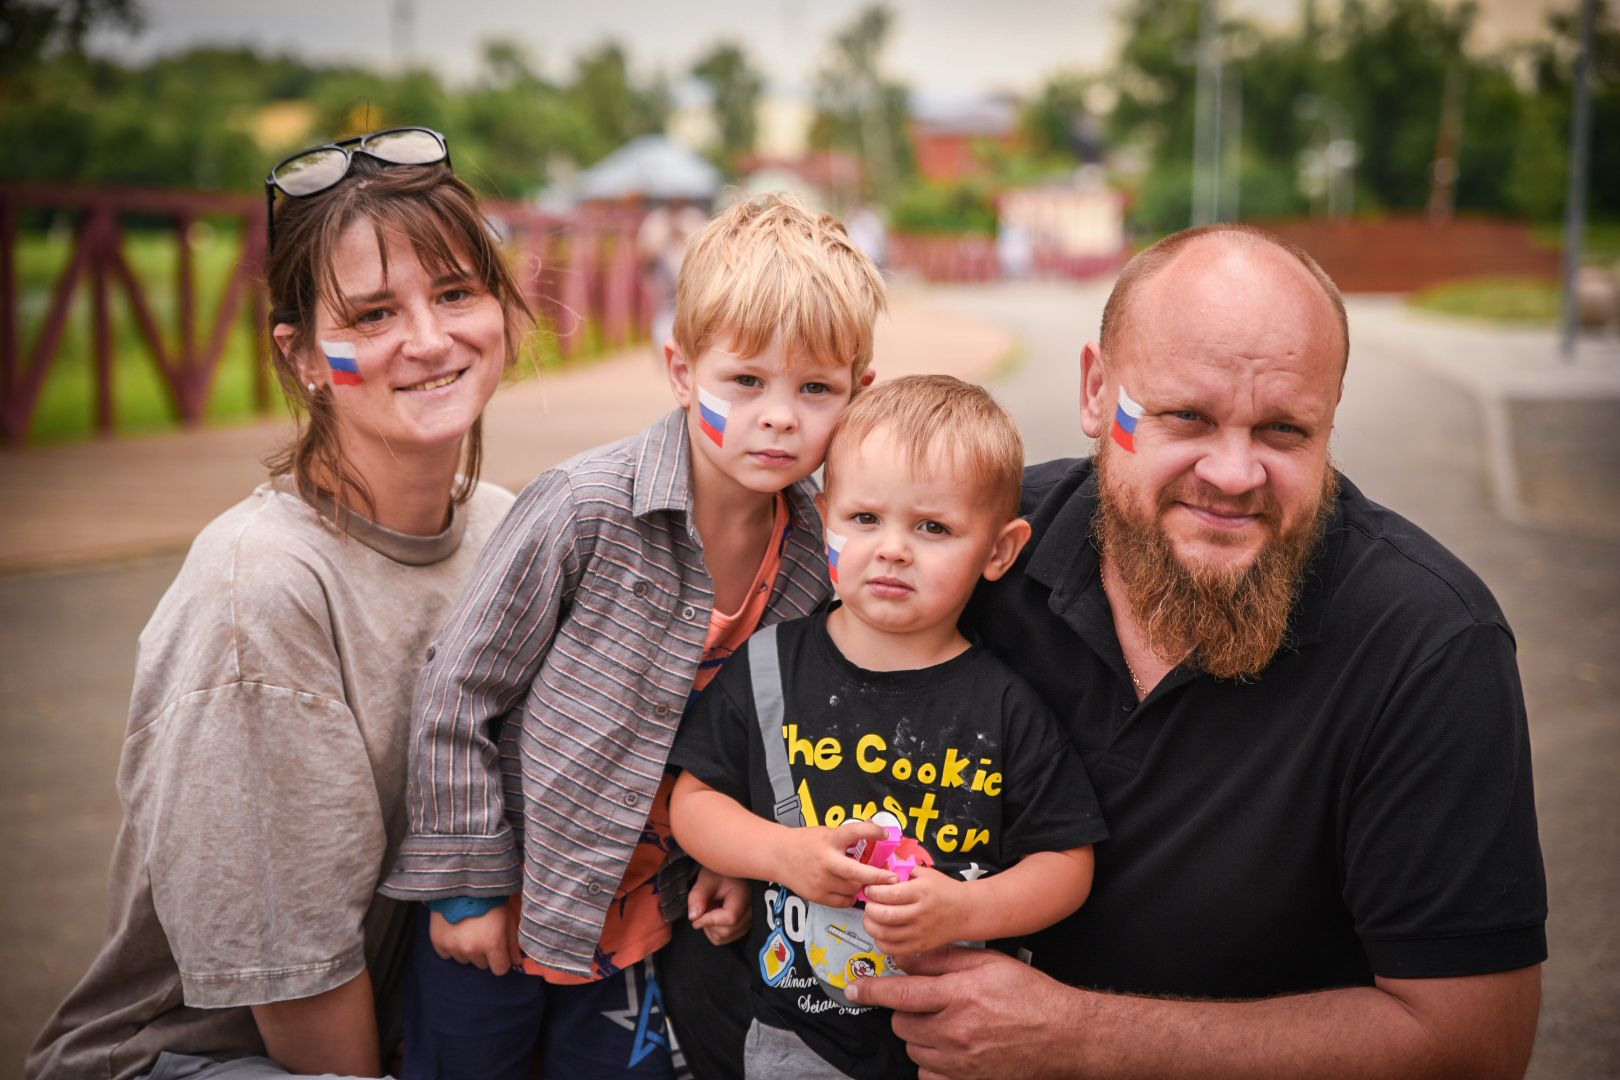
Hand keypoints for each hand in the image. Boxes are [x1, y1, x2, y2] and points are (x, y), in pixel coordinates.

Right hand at [428, 901, 522, 974]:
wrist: (462, 879)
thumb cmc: (490, 895)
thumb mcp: (508, 916)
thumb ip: (512, 942)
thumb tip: (516, 962)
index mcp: (492, 943)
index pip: (500, 970)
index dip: (502, 960)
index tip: (500, 950)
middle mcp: (471, 949)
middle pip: (482, 964)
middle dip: (485, 953)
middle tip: (484, 933)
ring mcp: (452, 947)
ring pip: (464, 960)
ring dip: (468, 950)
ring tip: (469, 929)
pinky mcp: (437, 941)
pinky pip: (447, 954)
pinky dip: (452, 946)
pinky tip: (456, 930)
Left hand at [689, 866, 752, 945]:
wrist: (730, 875)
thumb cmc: (718, 875)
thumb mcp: (706, 879)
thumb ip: (698, 896)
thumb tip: (693, 917)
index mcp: (744, 895)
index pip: (730, 917)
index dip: (710, 920)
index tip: (694, 918)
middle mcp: (751, 912)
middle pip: (726, 931)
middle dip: (708, 923)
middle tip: (703, 906)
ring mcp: (749, 922)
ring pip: (723, 937)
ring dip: (710, 927)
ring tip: (710, 909)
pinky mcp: (743, 928)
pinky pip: (723, 939)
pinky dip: (713, 931)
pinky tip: (715, 915)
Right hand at [775, 820, 895, 907]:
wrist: (779, 856)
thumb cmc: (807, 843)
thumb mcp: (828, 833)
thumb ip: (849, 836)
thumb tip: (877, 832)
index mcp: (829, 840)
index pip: (854, 832)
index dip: (872, 831)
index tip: (886, 834)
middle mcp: (825, 861)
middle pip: (857, 872)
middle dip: (878, 877)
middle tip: (894, 879)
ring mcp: (821, 881)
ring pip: (853, 888)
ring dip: (861, 885)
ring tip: (861, 878)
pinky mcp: (818, 895)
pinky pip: (844, 900)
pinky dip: (850, 895)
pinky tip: (847, 887)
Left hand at [845, 945, 1082, 1079]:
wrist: (1062, 1035)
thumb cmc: (1028, 994)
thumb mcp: (986, 962)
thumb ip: (942, 959)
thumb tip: (905, 955)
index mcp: (959, 995)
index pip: (900, 993)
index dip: (871, 991)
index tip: (854, 989)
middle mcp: (956, 1030)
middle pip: (901, 1023)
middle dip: (905, 1011)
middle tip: (926, 1004)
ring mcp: (961, 1061)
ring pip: (913, 1049)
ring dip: (919, 1036)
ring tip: (943, 1024)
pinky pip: (928, 1076)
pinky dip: (931, 1064)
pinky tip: (947, 1050)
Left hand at [862, 866, 972, 954]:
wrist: (965, 912)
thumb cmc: (944, 890)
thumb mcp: (926, 874)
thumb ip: (903, 870)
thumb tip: (880, 870)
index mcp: (921, 892)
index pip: (889, 894)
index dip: (873, 891)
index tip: (870, 888)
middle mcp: (920, 913)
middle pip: (884, 915)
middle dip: (869, 908)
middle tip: (869, 903)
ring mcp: (919, 932)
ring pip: (885, 934)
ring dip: (870, 925)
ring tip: (871, 916)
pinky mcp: (919, 946)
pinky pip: (892, 949)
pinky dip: (880, 941)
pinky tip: (880, 931)